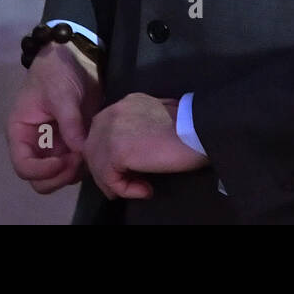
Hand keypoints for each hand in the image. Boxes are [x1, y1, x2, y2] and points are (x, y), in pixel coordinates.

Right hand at [6, 41, 100, 193]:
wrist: (75, 56)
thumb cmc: (57, 71)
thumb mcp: (61, 94)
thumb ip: (69, 124)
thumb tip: (80, 152)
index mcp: (21, 132)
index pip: (23, 166)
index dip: (41, 171)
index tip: (63, 161)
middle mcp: (34, 144)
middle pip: (40, 179)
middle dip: (59, 176)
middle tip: (78, 160)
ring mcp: (53, 145)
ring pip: (58, 176)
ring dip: (73, 172)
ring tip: (88, 152)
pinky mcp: (71, 142)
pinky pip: (74, 165)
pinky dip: (83, 164)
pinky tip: (93, 148)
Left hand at [82, 93, 208, 199]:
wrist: (200, 129)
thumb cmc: (189, 128)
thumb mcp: (160, 118)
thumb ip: (141, 127)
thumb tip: (134, 152)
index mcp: (125, 104)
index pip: (102, 132)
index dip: (110, 156)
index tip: (128, 172)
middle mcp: (113, 112)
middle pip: (94, 148)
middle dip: (106, 171)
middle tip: (126, 186)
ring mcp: (111, 130)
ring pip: (98, 165)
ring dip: (115, 183)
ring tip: (138, 190)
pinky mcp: (117, 150)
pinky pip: (110, 178)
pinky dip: (125, 189)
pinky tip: (145, 190)